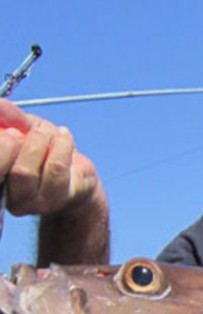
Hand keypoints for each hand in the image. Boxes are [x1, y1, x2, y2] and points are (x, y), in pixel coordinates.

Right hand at [0, 99, 101, 218]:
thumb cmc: (43, 149)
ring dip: (39, 142)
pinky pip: (55, 169)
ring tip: (47, 132)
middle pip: (0, 171)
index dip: (0, 144)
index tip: (10, 130)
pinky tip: (64, 136)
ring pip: (25, 172)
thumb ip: (9, 117)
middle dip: (14, 143)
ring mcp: (31, 203)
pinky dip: (61, 145)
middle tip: (28, 131)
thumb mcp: (22, 127)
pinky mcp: (55, 200)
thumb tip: (0, 105)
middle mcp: (7, 196)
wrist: (77, 176)